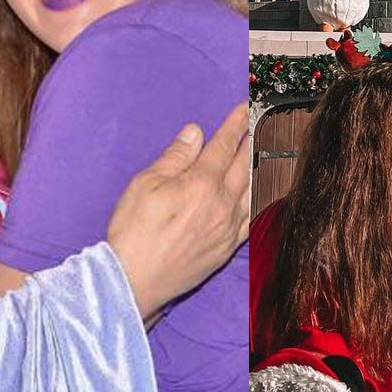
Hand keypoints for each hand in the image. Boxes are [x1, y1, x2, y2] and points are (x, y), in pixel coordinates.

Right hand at [107, 104, 250, 318]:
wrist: (133, 281)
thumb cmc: (134, 232)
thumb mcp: (145, 185)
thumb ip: (175, 157)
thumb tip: (194, 134)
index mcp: (201, 185)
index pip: (223, 147)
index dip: (234, 126)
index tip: (242, 110)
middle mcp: (221, 205)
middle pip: (242, 166)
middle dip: (248, 143)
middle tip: (254, 126)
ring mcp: (226, 229)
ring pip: (251, 192)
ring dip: (256, 169)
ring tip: (258, 154)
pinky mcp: (225, 248)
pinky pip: (250, 219)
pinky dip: (256, 202)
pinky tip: (256, 195)